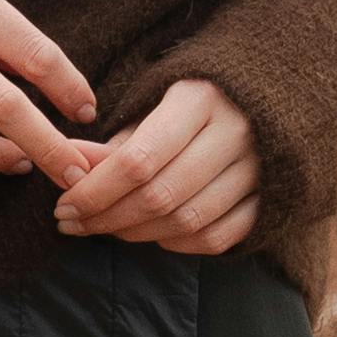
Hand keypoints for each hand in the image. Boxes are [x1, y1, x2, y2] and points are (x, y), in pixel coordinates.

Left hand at [51, 75, 261, 258]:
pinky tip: (152, 234)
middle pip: (161, 196)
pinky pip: (217, 237)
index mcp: (200, 99)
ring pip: (187, 221)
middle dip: (107, 217)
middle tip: (74, 224)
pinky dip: (178, 244)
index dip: (95, 191)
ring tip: (105, 228)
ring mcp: (259, 169)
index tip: (64, 206)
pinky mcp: (271, 197)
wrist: (272, 93)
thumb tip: (70, 170)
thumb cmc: (196, 99)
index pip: (139, 159)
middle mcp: (235, 133)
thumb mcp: (154, 103)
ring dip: (136, 234)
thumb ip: (114, 141)